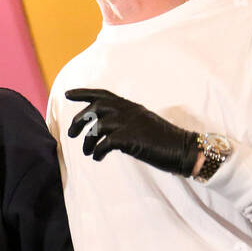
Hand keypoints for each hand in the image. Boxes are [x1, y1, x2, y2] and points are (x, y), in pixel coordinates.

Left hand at [65, 88, 199, 176]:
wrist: (184, 150)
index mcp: (131, 106)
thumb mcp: (142, 124)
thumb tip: (103, 128)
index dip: (83, 93)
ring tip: (86, 152)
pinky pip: (104, 143)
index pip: (103, 94)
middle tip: (71, 134)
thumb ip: (125, 121)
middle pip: (94, 109)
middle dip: (78, 121)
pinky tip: (97, 158)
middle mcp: (128, 111)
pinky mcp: (130, 138)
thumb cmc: (163, 140)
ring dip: (87, 141)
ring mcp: (130, 123)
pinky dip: (97, 151)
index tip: (67, 94)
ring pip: (97, 126)